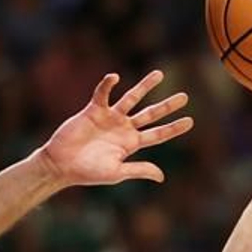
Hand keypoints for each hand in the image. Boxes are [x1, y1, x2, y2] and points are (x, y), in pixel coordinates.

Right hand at [39, 70, 192, 187]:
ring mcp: (110, 118)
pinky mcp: (94, 110)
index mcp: (131, 144)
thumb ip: (139, 170)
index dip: (173, 128)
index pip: (158, 135)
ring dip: (145, 87)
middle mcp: (124, 129)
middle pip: (151, 114)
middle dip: (167, 106)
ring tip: (159, 74)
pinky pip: (103, 94)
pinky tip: (115, 78)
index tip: (190, 121)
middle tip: (185, 96)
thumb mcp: (116, 172)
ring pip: (132, 98)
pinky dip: (108, 85)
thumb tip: (162, 176)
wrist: (61, 164)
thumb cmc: (88, 172)